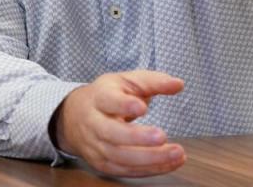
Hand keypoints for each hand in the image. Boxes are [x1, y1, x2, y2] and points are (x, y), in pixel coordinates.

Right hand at [54, 71, 185, 176]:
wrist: (74, 116)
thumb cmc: (107, 95)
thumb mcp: (127, 81)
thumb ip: (153, 82)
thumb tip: (178, 84)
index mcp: (99, 97)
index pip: (109, 101)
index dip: (124, 105)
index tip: (143, 107)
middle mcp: (94, 123)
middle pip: (112, 133)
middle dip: (138, 138)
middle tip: (162, 136)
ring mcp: (96, 146)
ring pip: (120, 157)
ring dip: (150, 158)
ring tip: (176, 153)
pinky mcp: (102, 164)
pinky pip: (126, 171)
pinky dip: (149, 169)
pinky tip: (169, 163)